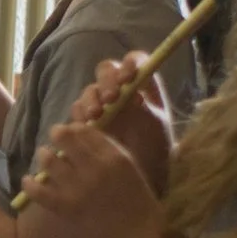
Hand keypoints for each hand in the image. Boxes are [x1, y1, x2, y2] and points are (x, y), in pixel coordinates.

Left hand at [17, 120, 164, 237]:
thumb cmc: (143, 210)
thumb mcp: (134, 173)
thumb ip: (115, 156)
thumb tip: (93, 140)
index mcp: (116, 158)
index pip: (86, 130)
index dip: (74, 128)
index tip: (70, 132)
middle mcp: (96, 167)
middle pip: (65, 138)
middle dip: (57, 135)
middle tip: (54, 140)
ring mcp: (80, 188)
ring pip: (49, 160)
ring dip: (43, 156)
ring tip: (44, 158)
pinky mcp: (67, 208)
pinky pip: (39, 191)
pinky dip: (29, 184)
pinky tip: (26, 182)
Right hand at [62, 53, 172, 191]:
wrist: (144, 176)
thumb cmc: (155, 149)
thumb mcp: (157, 125)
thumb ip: (147, 104)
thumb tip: (132, 89)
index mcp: (142, 86)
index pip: (135, 61)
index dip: (130, 64)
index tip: (129, 77)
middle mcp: (120, 91)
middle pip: (106, 70)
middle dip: (107, 80)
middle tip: (111, 98)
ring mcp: (102, 105)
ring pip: (90, 90)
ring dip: (92, 98)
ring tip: (96, 115)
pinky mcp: (87, 122)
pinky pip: (78, 111)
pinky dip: (81, 115)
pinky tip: (87, 125)